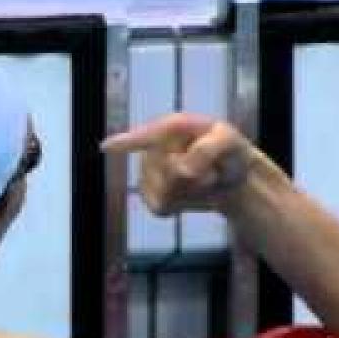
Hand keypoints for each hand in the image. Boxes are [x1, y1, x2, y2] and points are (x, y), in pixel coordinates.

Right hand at [100, 113, 255, 215]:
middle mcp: (153, 150)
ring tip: (203, 180)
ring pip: (165, 193)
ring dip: (192, 192)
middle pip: (168, 172)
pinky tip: (191, 195)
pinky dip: (182, 206)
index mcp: (170, 128)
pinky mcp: (151, 199)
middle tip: (212, 169)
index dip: (125, 141)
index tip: (106, 147)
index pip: (144, 136)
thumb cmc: (229, 152)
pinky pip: (161, 209)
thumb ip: (207, 149)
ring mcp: (148, 175)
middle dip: (196, 176)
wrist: (232, 178)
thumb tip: (181, 170)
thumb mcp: (229, 141)